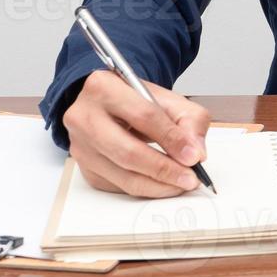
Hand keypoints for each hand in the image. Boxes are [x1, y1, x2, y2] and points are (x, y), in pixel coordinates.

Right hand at [63, 70, 210, 196]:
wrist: (108, 103)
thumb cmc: (134, 99)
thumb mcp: (166, 98)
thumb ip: (189, 119)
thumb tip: (196, 152)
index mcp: (104, 88)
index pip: (143, 116)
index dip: (172, 139)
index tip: (193, 156)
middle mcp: (84, 116)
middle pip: (128, 152)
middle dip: (164, 169)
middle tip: (189, 178)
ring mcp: (81, 145)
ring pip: (123, 175)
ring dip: (157, 184)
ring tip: (181, 183)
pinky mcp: (84, 168)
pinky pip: (118, 186)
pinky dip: (144, 188)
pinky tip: (161, 183)